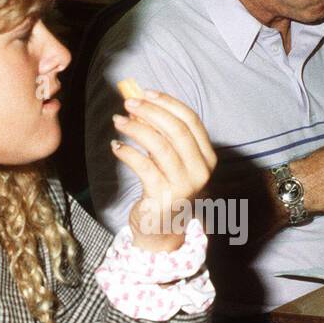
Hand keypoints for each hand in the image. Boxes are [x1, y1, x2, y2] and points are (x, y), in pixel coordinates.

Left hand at [111, 89, 216, 252]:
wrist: (162, 229)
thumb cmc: (166, 188)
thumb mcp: (171, 160)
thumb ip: (163, 135)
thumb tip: (140, 102)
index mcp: (207, 157)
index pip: (191, 121)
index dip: (168, 103)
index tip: (146, 92)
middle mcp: (200, 171)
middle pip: (176, 130)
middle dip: (151, 111)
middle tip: (128, 103)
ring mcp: (184, 186)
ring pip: (160, 146)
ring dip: (136, 129)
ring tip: (118, 122)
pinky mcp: (164, 198)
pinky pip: (144, 167)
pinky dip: (127, 153)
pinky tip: (116, 146)